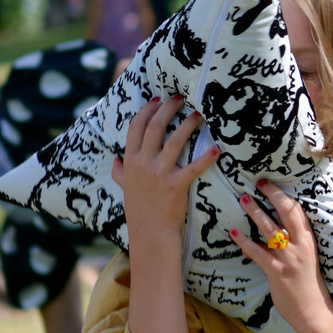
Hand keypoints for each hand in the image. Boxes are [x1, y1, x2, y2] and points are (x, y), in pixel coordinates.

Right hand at [112, 97, 221, 244]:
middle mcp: (143, 163)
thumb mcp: (124, 188)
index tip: (158, 99)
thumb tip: (116, 159)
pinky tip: (217, 149)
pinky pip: (193, 167)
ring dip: (188, 125)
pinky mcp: (176, 185)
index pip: (136, 127)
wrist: (150, 233)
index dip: (147, 110)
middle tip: (180, 99)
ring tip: (199, 114)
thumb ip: (120, 172)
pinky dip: (206, 157)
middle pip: (155, 127)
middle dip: (168, 108)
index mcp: (130, 161)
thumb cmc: (139, 209)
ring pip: (175, 141)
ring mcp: (159, 174)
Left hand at [233, 181, 329, 332]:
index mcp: (308, 240)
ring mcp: (289, 258)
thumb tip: (266, 239)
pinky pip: (257, 252)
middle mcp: (300, 245)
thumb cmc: (307, 286)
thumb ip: (291, 247)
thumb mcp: (304, 260)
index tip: (269, 184)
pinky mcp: (277, 271)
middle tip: (257, 183)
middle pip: (287, 212)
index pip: (298, 211)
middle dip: (272, 195)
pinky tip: (234, 233)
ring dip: (255, 212)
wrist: (313, 311)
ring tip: (243, 198)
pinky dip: (244, 241)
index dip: (283, 195)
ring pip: (270, 228)